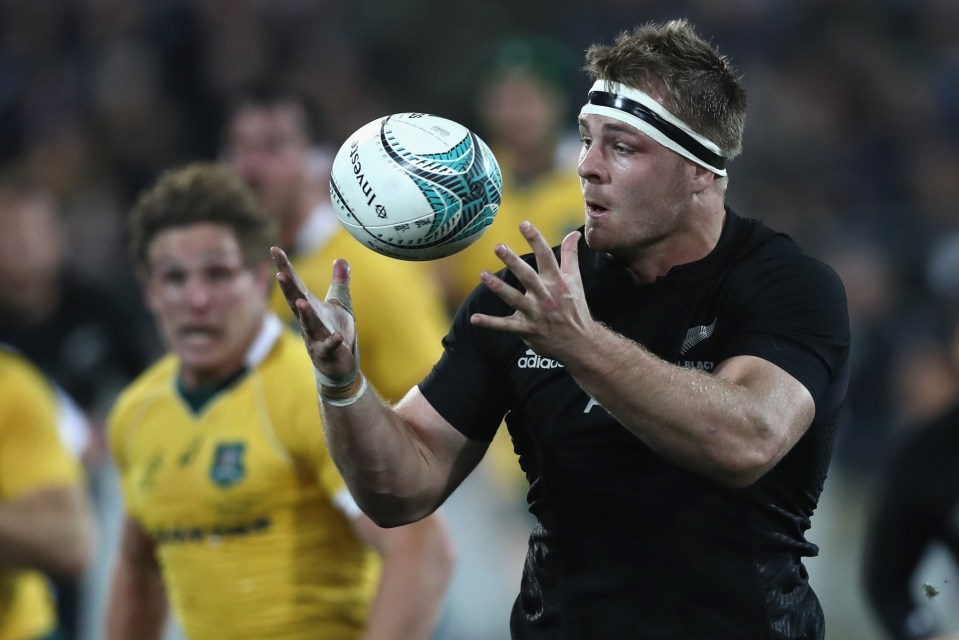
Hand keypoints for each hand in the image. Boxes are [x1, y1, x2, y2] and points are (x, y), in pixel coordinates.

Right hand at [271, 247, 357, 381]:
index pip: (295, 284)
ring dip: (304, 314)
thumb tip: (341, 259)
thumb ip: (339, 283)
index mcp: (309, 307)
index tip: (275, 248)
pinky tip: (337, 337)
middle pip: (295, 302)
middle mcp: (307, 322)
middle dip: (288, 289)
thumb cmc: (335, 332)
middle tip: (280, 274)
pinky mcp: (326, 354)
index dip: (285, 267)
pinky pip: (329, 348)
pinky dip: (332, 342)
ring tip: (301, 302)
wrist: (337, 366)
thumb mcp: (339, 304)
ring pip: (308, 325)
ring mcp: (315, 338)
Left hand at [469, 222, 590, 360]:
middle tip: (498, 246)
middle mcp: (546, 296)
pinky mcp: (527, 330)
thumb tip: (574, 234)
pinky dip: (489, 323)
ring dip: (498, 287)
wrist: (580, 343)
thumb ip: (571, 256)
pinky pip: (506, 326)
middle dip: (513, 261)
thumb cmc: (575, 309)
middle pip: (528, 276)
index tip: (524, 223)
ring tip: (482, 274)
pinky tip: (473, 319)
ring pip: (514, 299)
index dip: (535, 239)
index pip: (546, 257)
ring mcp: (536, 314)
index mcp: (557, 282)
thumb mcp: (575, 281)